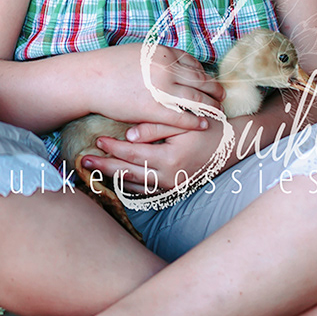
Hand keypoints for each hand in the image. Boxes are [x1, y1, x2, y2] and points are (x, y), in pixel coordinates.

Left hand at [80, 119, 223, 197]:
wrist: (234, 146)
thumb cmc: (209, 128)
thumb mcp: (185, 122)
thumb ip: (156, 127)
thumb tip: (128, 135)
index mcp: (171, 159)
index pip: (133, 154)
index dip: (113, 148)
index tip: (97, 140)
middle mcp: (170, 177)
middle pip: (129, 174)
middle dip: (104, 168)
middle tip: (83, 161)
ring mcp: (173, 187)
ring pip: (136, 187)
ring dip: (114, 180)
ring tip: (94, 172)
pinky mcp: (176, 190)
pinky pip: (148, 193)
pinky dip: (130, 188)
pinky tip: (117, 182)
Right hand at [99, 44, 224, 129]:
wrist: (90, 79)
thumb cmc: (110, 66)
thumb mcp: (139, 52)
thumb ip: (159, 57)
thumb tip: (172, 60)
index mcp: (164, 53)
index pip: (194, 64)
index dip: (204, 74)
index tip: (209, 81)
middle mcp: (167, 70)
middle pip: (201, 81)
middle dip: (215, 90)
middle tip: (223, 96)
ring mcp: (162, 90)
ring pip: (197, 100)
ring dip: (211, 107)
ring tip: (218, 112)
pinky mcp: (155, 109)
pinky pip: (183, 117)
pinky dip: (196, 121)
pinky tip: (203, 125)